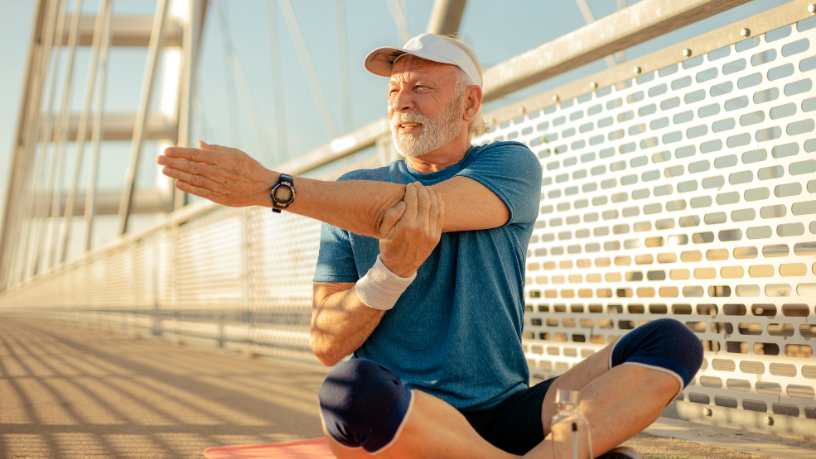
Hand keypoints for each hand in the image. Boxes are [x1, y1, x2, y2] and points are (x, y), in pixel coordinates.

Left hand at [157, 141, 277, 206]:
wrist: (263, 188)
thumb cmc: (250, 168)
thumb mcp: (236, 153)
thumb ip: (216, 149)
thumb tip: (198, 145)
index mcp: (221, 159)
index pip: (194, 155)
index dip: (178, 152)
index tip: (166, 150)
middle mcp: (217, 172)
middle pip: (189, 166)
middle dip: (172, 162)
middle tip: (159, 159)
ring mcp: (217, 186)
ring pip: (191, 179)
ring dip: (175, 174)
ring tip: (164, 170)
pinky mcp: (218, 197)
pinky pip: (198, 191)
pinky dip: (186, 187)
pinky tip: (177, 183)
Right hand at [377, 182, 443, 277]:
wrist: (400, 267)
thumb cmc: (389, 246)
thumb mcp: (383, 231)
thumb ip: (391, 215)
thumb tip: (404, 203)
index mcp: (407, 224)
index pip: (413, 199)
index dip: (411, 189)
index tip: (409, 185)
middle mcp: (421, 227)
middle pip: (425, 200)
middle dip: (421, 189)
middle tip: (417, 184)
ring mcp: (431, 233)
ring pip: (435, 207)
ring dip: (431, 194)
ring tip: (426, 188)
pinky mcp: (436, 237)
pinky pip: (440, 216)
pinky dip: (440, 204)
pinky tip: (437, 197)